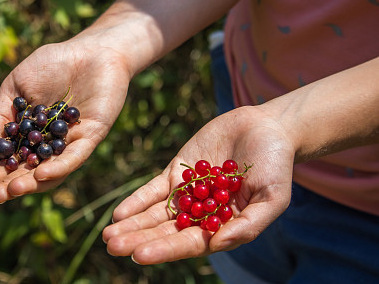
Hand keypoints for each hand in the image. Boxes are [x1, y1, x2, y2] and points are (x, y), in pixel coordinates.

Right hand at [0, 39, 130, 202]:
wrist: (90, 49)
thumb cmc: (52, 64)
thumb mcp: (15, 86)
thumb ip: (1, 116)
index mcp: (31, 134)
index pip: (11, 161)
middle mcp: (50, 144)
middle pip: (29, 171)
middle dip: (10, 186)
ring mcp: (71, 142)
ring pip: (52, 170)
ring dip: (33, 182)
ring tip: (13, 190)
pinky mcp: (91, 136)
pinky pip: (75, 156)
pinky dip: (59, 166)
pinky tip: (41, 174)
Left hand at [102, 106, 295, 263]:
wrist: (266, 128)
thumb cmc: (276, 166)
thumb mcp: (272, 197)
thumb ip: (248, 224)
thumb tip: (217, 243)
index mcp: (221, 227)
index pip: (189, 243)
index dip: (164, 249)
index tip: (139, 255)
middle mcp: (199, 215)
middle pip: (165, 232)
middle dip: (138, 240)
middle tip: (112, 246)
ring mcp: (186, 194)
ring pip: (154, 214)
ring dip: (132, 225)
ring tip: (108, 236)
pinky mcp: (177, 173)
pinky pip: (153, 190)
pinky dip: (137, 201)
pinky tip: (119, 213)